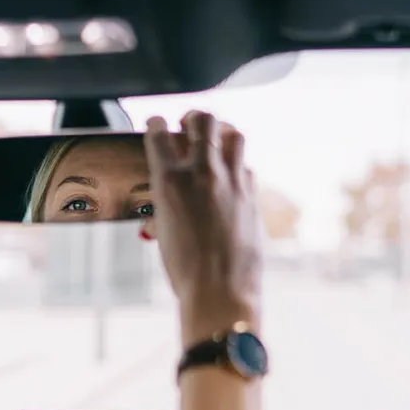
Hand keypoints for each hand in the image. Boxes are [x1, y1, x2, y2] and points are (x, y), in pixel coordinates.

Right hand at [144, 111, 262, 345]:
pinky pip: (246, 167)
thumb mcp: (163, 232)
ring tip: (214, 144)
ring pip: (233, 134)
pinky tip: (229, 180)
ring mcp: (232, 182)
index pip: (160, 133)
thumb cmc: (185, 270)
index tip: (157, 125)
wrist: (220, 291)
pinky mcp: (253, 196)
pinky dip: (236, 167)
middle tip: (189, 125)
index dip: (156, 124)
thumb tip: (165, 198)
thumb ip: (164, 205)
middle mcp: (203, 174)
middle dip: (194, 118)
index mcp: (171, 181)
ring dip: (221, 134)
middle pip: (204, 120)